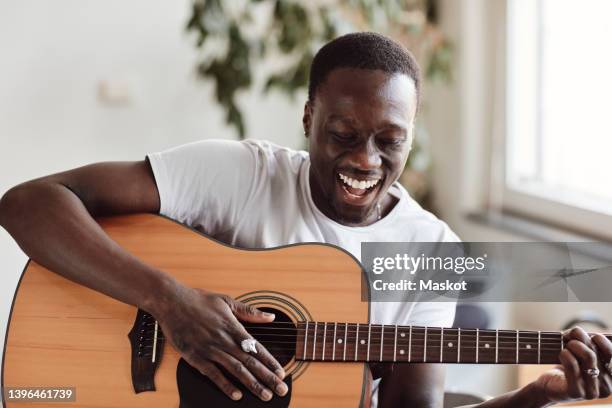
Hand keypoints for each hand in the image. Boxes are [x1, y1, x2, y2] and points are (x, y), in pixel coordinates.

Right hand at [152, 285, 287, 401]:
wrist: (172, 301)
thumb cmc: (199, 300)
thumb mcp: (227, 301)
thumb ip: (250, 311)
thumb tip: (270, 317)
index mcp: (233, 327)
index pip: (256, 348)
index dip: (270, 362)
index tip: (282, 372)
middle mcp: (224, 340)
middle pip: (250, 362)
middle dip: (267, 377)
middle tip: (281, 389)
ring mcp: (210, 349)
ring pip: (235, 370)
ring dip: (252, 384)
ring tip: (265, 395)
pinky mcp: (195, 357)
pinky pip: (213, 374)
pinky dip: (225, 385)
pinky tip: (236, 395)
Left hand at [534, 327, 611, 402]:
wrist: (551, 386)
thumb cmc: (570, 367)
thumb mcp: (583, 355)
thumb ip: (587, 344)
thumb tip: (578, 331)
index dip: (601, 340)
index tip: (590, 336)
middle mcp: (607, 387)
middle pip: (596, 352)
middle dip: (580, 339)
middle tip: (569, 338)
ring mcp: (593, 392)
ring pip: (588, 356)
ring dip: (572, 345)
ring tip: (566, 347)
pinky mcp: (577, 392)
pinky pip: (572, 365)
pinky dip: (565, 354)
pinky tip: (562, 354)